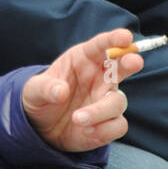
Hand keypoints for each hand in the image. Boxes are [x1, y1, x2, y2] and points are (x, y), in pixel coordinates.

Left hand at [21, 28, 142, 152]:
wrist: (42, 127)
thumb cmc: (41, 98)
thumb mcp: (33, 91)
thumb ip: (45, 88)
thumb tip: (60, 91)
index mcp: (83, 59)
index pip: (101, 45)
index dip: (114, 39)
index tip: (126, 37)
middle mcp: (100, 77)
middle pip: (123, 66)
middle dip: (130, 62)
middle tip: (134, 62)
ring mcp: (106, 99)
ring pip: (118, 101)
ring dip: (101, 110)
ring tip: (77, 119)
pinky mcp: (109, 122)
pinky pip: (117, 125)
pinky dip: (104, 129)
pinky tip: (86, 131)